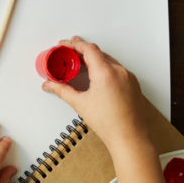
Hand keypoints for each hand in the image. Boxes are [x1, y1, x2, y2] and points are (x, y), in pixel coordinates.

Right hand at [41, 36, 149, 153]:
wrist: (130, 138)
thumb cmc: (110, 124)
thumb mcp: (80, 104)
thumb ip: (62, 90)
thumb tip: (50, 85)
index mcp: (106, 73)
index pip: (89, 49)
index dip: (74, 44)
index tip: (64, 45)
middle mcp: (119, 72)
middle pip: (98, 52)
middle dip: (82, 50)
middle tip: (68, 53)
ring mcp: (128, 77)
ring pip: (108, 60)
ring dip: (93, 58)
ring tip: (80, 64)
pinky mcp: (133, 84)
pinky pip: (117, 68)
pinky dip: (104, 67)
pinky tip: (96, 75)